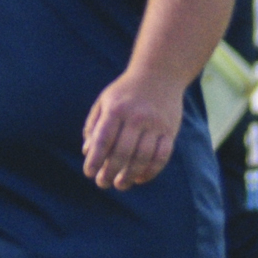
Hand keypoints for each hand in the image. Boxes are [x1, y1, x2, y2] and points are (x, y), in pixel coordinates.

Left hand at [82, 69, 184, 189]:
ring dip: (130, 176)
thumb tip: (88, 151)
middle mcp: (136, 117)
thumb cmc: (126, 91)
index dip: (95, 159)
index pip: (103, 140)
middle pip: (122, 153)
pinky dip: (151, 171)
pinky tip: (140, 178)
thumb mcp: (105, 101)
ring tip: (120, 184)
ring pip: (143, 158)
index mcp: (116, 109)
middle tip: (103, 184)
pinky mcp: (170, 130)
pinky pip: (162, 157)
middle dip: (110, 172)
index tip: (89, 173)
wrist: (160, 73)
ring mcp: (155, 124)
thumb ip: (94, 125)